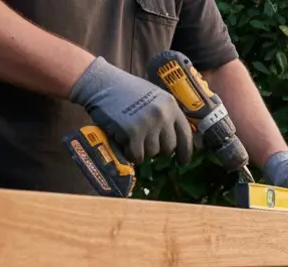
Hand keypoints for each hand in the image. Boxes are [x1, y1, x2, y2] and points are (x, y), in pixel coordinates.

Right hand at [70, 57, 191, 164]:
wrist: (101, 83)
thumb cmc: (125, 90)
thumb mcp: (153, 97)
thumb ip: (165, 114)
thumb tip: (174, 141)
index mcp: (170, 105)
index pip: (185, 133)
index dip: (185, 150)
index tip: (183, 161)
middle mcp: (163, 114)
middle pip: (169, 147)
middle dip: (158, 150)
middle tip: (145, 145)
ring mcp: (149, 123)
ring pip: (153, 153)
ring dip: (142, 151)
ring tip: (131, 139)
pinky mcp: (133, 132)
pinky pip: (137, 155)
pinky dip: (130, 154)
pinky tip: (124, 144)